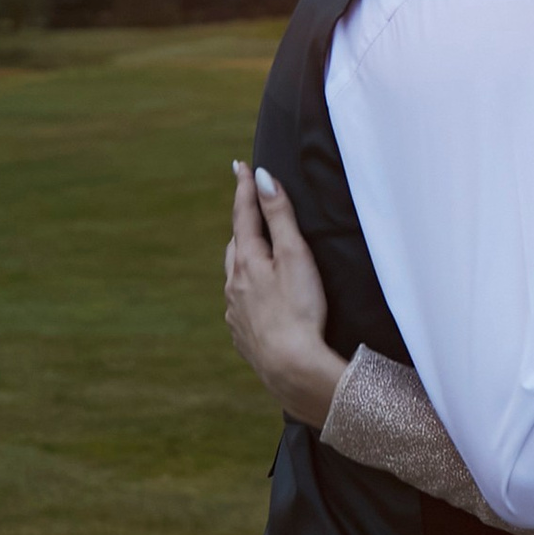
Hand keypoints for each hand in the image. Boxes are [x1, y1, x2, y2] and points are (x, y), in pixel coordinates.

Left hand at [225, 161, 346, 428]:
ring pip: (235, 277)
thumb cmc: (300, 310)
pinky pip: (240, 306)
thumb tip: (262, 177)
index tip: (239, 166)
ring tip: (250, 253)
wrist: (291, 368)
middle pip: (236, 246)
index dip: (244, 189)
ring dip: (242, 260)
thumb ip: (279, 216)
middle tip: (247, 209)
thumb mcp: (294, 256)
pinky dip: (246, 293)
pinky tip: (255, 301)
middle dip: (243, 225)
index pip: (243, 216)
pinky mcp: (243, 336)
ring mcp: (235, 313)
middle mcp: (233, 285)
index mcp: (247, 261)